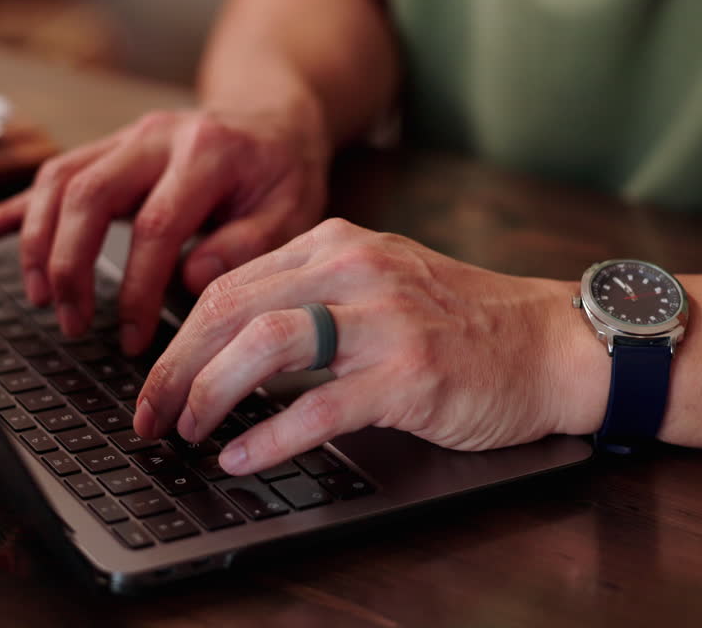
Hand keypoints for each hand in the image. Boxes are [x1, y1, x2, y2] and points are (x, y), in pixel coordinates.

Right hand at [0, 102, 330, 354]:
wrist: (273, 120)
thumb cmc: (283, 174)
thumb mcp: (293, 213)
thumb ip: (250, 246)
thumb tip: (191, 281)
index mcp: (207, 152)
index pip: (158, 225)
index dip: (139, 288)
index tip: (134, 338)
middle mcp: (156, 136)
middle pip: (89, 194)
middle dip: (69, 264)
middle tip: (72, 322)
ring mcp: (125, 139)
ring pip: (58, 180)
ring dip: (36, 241)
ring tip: (38, 298)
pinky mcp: (106, 150)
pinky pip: (49, 175)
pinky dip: (10, 207)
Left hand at [133, 218, 603, 474]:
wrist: (551, 342)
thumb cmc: (460, 321)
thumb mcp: (377, 282)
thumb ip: (307, 296)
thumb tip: (223, 345)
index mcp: (336, 244)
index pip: (228, 283)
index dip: (179, 336)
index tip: (154, 380)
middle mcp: (354, 270)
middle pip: (231, 310)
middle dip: (176, 368)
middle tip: (150, 414)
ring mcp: (383, 320)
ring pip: (265, 345)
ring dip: (210, 393)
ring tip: (186, 431)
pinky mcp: (410, 374)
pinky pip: (320, 405)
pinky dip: (270, 436)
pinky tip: (242, 457)